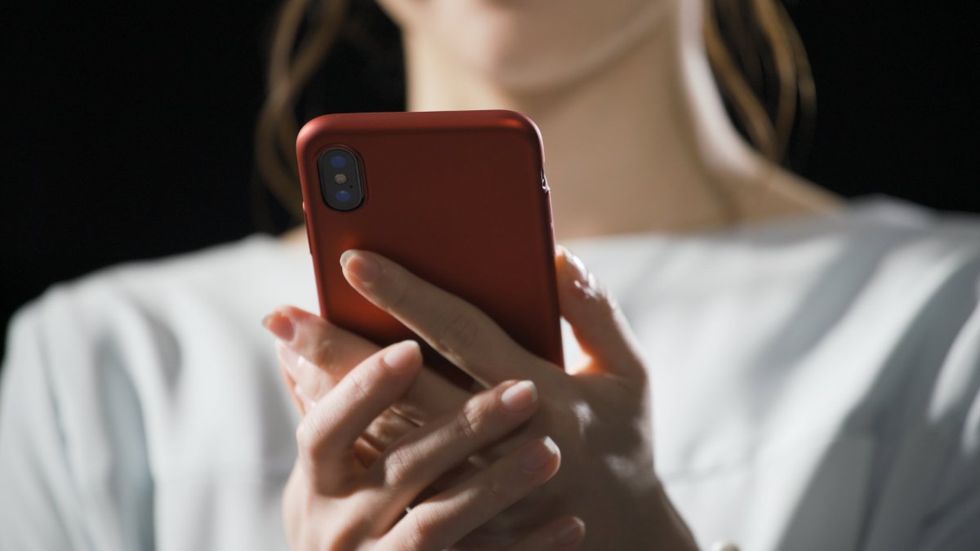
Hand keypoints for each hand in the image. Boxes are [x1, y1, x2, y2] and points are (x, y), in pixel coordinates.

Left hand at [265, 246, 695, 548]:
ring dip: (334, 395)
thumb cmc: (625, 447)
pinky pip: (392, 482)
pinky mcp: (462, 521)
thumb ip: (595, 314)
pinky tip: (314, 406)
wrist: (625, 541)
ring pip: (387, 435)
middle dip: (340, 349)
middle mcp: (501, 440)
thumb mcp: (629, 376)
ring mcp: (476, 488)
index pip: (462, 335)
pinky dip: (353, 444)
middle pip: (404, 387)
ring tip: (288, 353)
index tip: (352, 260)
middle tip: (284, 315)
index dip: (407, 295)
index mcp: (546, 393)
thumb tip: (554, 256)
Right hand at [274, 336, 585, 549]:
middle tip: (527, 390)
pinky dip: (526, 549)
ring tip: (549, 452)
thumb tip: (290, 321)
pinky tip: (570, 525)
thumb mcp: (322, 468)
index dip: (362, 390)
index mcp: (317, 481)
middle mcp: (339, 526)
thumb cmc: (346, 512)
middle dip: (463, 428)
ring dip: (498, 486)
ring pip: (440, 523)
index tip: (409, 348)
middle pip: (402, 469)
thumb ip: (319, 400)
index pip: (326, 430)